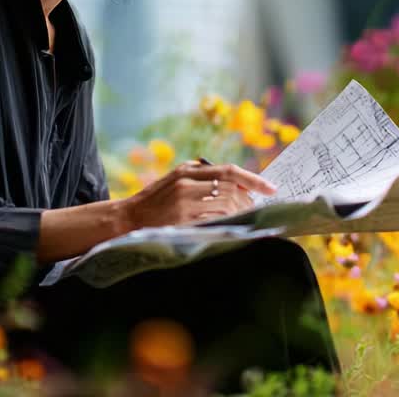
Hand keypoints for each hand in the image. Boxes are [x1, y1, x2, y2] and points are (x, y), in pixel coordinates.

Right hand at [123, 161, 277, 228]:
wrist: (127, 219)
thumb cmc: (155, 201)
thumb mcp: (174, 180)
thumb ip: (199, 176)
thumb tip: (235, 182)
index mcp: (187, 171)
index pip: (229, 171)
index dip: (253, 180)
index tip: (271, 188)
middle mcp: (186, 183)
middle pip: (231, 189)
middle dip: (248, 201)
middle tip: (257, 209)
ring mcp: (183, 203)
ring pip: (225, 206)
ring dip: (239, 214)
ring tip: (244, 219)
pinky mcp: (181, 221)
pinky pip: (212, 222)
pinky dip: (225, 225)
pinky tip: (230, 228)